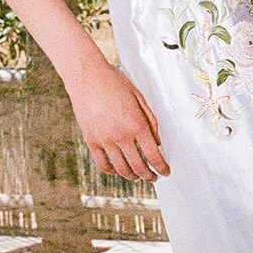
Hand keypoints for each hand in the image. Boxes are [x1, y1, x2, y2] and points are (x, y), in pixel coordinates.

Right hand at [67, 52, 169, 180]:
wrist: (86, 75)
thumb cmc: (114, 82)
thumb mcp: (139, 97)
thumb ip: (151, 121)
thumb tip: (157, 143)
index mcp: (136, 124)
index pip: (153, 155)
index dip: (162, 167)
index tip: (165, 172)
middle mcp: (121, 135)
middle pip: (138, 166)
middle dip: (149, 175)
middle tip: (154, 177)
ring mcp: (104, 140)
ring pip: (120, 169)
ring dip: (132, 176)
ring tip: (137, 176)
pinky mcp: (90, 140)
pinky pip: (102, 164)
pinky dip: (111, 171)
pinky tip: (117, 170)